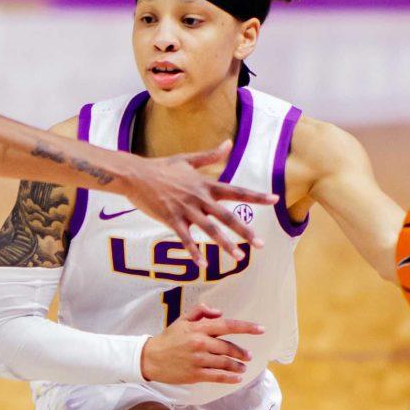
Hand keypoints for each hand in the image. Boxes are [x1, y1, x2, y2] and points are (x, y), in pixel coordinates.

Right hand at [116, 145, 271, 253]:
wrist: (135, 175)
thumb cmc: (161, 167)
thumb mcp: (187, 159)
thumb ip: (210, 156)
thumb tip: (228, 143)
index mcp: (205, 184)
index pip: (236, 191)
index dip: (256, 195)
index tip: (274, 199)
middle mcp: (199, 198)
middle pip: (227, 216)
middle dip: (245, 231)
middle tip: (261, 244)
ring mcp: (185, 210)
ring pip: (209, 230)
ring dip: (225, 245)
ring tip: (239, 258)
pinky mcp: (171, 220)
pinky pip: (185, 239)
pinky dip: (194, 252)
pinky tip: (203, 266)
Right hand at [139, 303, 263, 385]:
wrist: (150, 358)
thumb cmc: (168, 338)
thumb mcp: (182, 320)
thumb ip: (201, 312)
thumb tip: (220, 312)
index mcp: (198, 329)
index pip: (227, 325)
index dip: (246, 327)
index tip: (260, 329)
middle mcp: (200, 343)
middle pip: (228, 347)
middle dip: (242, 353)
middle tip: (248, 356)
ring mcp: (198, 360)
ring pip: (225, 363)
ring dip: (237, 366)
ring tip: (243, 367)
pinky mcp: (195, 374)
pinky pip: (217, 376)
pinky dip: (230, 378)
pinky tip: (237, 378)